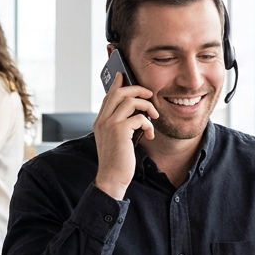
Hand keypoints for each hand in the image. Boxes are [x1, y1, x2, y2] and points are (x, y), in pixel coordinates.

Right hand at [92, 71, 157, 199]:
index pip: (108, 96)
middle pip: (119, 92)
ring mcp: (110, 124)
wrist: (112, 178)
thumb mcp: (116, 140)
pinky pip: (139, 117)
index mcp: (100, 121)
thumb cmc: (117, 161)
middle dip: (137, 89)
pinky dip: (148, 124)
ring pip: (130, 101)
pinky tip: (150, 134)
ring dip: (147, 106)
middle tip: (149, 95)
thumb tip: (135, 114)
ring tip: (154, 116)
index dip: (117, 84)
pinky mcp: (120, 131)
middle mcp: (102, 120)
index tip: (124, 76)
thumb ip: (120, 125)